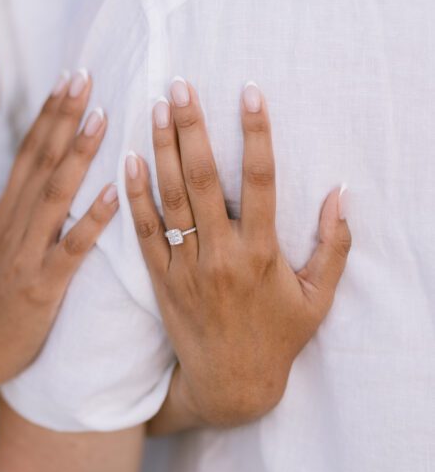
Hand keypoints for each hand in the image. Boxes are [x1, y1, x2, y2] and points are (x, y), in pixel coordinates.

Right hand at [0, 70, 118, 391]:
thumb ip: (19, 213)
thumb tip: (40, 178)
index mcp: (6, 215)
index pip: (29, 152)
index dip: (48, 114)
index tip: (69, 77)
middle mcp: (14, 225)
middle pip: (40, 161)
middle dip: (63, 116)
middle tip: (85, 75)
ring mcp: (25, 254)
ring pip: (54, 195)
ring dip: (78, 153)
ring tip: (101, 117)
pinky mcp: (40, 287)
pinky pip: (69, 249)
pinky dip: (91, 219)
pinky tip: (113, 194)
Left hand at [125, 78, 351, 427]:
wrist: (231, 387)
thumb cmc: (278, 338)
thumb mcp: (316, 298)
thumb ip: (332, 246)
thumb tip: (342, 193)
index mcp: (262, 254)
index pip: (260, 181)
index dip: (256, 134)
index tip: (250, 92)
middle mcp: (221, 256)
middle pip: (204, 179)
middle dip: (193, 128)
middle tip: (181, 85)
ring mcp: (186, 268)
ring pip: (170, 198)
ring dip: (162, 149)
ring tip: (156, 107)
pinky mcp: (159, 281)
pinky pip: (143, 231)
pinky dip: (134, 194)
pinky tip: (129, 158)